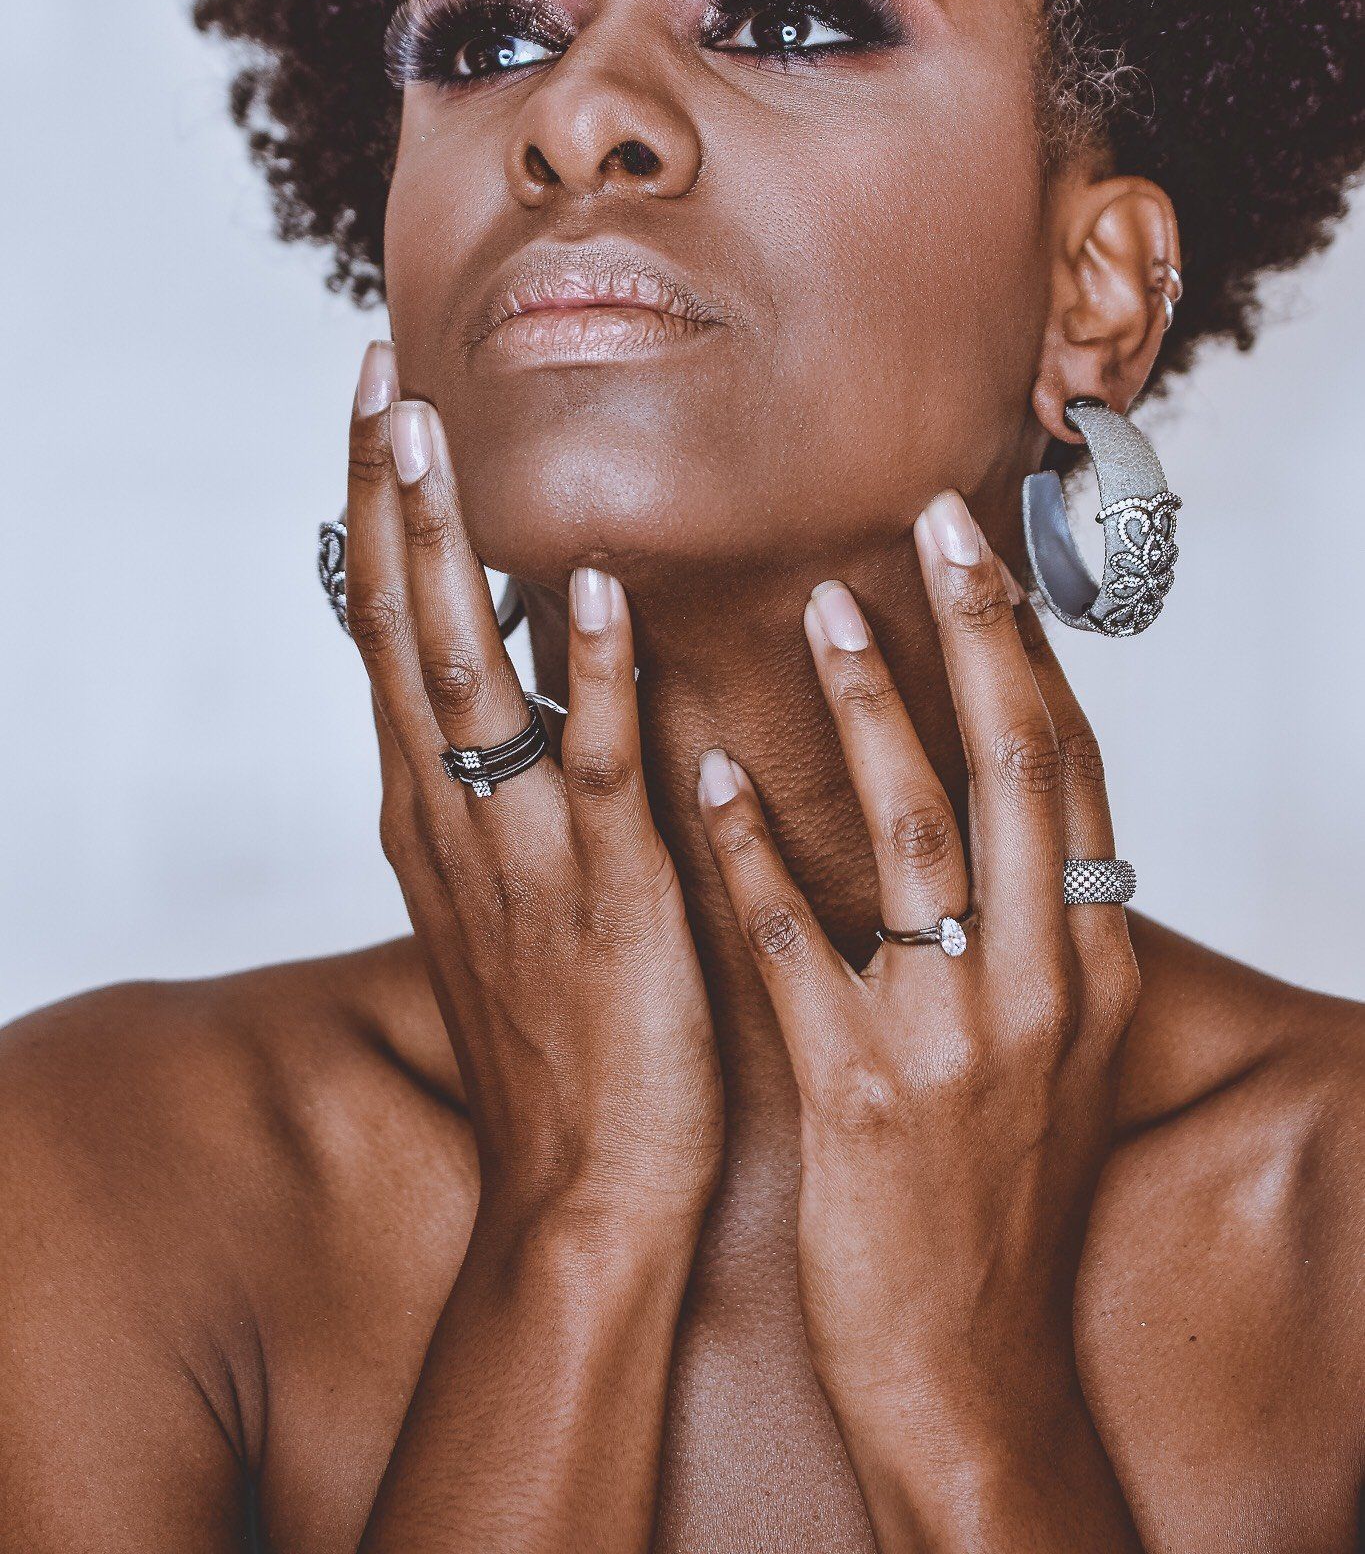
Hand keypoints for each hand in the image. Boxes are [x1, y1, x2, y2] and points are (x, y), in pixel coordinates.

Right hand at [345, 342, 722, 1236]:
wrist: (586, 1186)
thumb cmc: (561, 1036)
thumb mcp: (509, 890)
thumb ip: (509, 783)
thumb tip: (534, 680)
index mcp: (430, 806)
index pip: (385, 629)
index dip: (376, 512)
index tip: (377, 409)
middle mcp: (448, 813)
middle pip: (395, 625)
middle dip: (385, 495)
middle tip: (377, 379)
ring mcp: (514, 848)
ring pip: (460, 671)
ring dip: (445, 546)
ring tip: (430, 433)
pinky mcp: (599, 891)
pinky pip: (586, 763)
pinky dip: (582, 672)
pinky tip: (588, 586)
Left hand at [694, 489, 1140, 1451]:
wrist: (968, 1367)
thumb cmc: (997, 1199)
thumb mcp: (1050, 1053)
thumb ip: (1030, 931)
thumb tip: (1003, 816)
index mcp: (1086, 965)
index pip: (1069, 775)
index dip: (1032, 654)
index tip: (990, 553)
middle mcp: (1036, 983)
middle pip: (1015, 772)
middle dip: (977, 634)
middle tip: (934, 519)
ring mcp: (952, 1037)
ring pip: (917, 837)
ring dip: (868, 713)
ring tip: (822, 611)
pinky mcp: (857, 1091)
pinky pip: (797, 947)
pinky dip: (755, 855)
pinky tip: (709, 775)